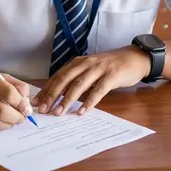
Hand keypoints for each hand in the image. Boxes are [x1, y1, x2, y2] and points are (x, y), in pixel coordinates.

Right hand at [0, 69, 33, 129]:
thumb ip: (13, 84)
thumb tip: (26, 100)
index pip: (7, 92)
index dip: (20, 103)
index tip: (27, 108)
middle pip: (0, 110)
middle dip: (16, 117)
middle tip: (22, 118)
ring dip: (7, 125)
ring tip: (13, 121)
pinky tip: (1, 123)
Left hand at [31, 45, 150, 115]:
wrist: (134, 57)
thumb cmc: (110, 66)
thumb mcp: (90, 69)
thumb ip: (77, 79)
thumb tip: (58, 96)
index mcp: (78, 62)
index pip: (58, 76)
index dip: (46, 89)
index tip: (36, 102)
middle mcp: (86, 64)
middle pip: (65, 79)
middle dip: (52, 95)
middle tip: (43, 109)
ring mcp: (98, 69)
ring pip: (79, 84)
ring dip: (67, 99)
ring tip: (58, 112)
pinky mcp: (111, 76)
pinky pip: (98, 90)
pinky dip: (89, 101)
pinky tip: (82, 111)